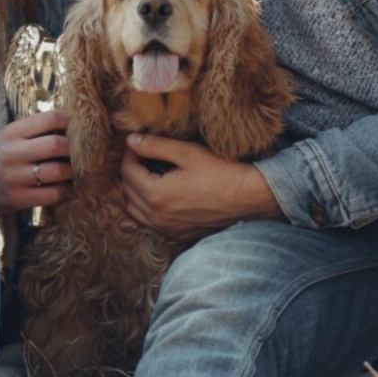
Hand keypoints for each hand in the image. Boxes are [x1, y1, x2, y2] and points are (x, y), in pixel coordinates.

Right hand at [0, 108, 71, 214]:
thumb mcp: (7, 137)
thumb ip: (32, 131)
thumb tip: (68, 124)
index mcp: (13, 132)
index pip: (50, 118)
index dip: (71, 120)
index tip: (78, 125)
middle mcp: (15, 152)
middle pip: (58, 145)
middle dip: (74, 149)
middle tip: (78, 152)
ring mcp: (17, 177)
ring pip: (58, 171)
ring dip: (69, 171)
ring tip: (68, 170)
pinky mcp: (19, 198)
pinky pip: (52, 194)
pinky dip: (60, 190)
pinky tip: (56, 187)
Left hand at [118, 133, 278, 240]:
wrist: (250, 197)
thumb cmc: (222, 171)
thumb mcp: (187, 152)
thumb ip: (155, 146)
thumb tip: (130, 140)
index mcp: (157, 195)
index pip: (127, 171)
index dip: (131, 153)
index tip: (139, 142)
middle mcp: (158, 217)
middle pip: (128, 191)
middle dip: (131, 171)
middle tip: (144, 155)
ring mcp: (169, 229)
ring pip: (136, 210)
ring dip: (137, 191)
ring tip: (150, 174)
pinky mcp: (180, 235)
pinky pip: (152, 222)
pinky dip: (149, 208)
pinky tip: (163, 193)